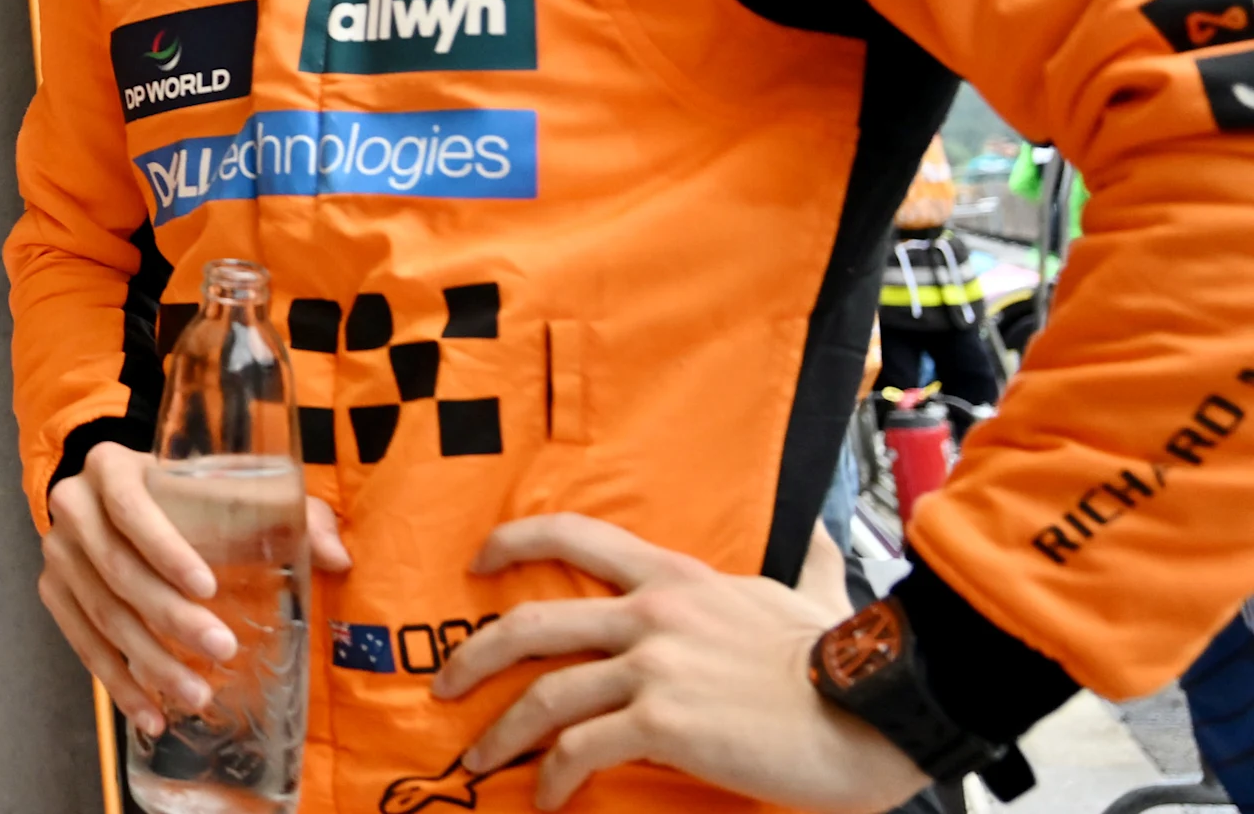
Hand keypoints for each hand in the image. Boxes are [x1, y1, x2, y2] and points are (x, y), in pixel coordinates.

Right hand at [40, 440, 350, 738]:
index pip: (131, 508)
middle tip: (222, 650)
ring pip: (101, 615)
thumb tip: (338, 558)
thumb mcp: (232, 485)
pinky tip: (151, 714)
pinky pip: (82, 644)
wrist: (114, 495)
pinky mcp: (53, 592)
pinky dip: (117, 683)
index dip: (166, 549)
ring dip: (148, 662)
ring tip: (196, 694)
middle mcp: (73, 506)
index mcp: (111, 468)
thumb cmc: (186, 493)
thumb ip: (289, 511)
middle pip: (117, 570)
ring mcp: (58, 553)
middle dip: (170, 617)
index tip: (208, 588)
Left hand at [429, 513, 928, 812]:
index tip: (478, 560)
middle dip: (475, 656)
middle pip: (533, 624)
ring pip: (545, 695)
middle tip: (445, 683)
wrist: (875, 707)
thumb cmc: (845, 660)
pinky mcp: (661, 723)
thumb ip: (803, 561)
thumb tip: (815, 531)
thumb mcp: (811, 592)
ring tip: (481, 759)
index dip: (514, 541)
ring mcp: (653, 667)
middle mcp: (653, 614)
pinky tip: (546, 796)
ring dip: (503, 732)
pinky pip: (580, 750)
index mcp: (677, 577)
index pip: (575, 536)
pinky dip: (552, 776)